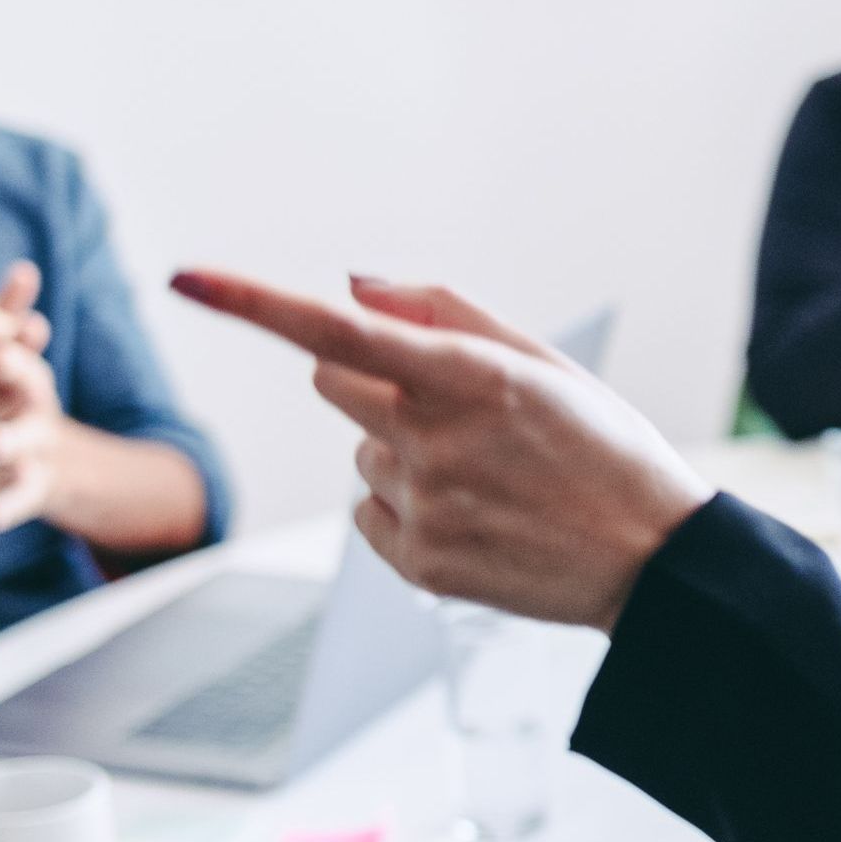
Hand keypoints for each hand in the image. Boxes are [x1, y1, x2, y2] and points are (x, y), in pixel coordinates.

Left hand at [168, 270, 712, 628]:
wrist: (656, 562)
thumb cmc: (603, 448)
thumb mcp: (545, 363)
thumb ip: (447, 311)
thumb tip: (355, 284)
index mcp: (471, 377)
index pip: (336, 331)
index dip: (252, 301)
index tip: (184, 276)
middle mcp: (437, 442)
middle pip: (332, 383)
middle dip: (373, 383)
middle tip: (456, 410)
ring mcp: (425, 509)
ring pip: (362, 453)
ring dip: (405, 453)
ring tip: (490, 479)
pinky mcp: (420, 565)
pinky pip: (369, 515)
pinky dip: (408, 511)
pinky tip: (475, 519)